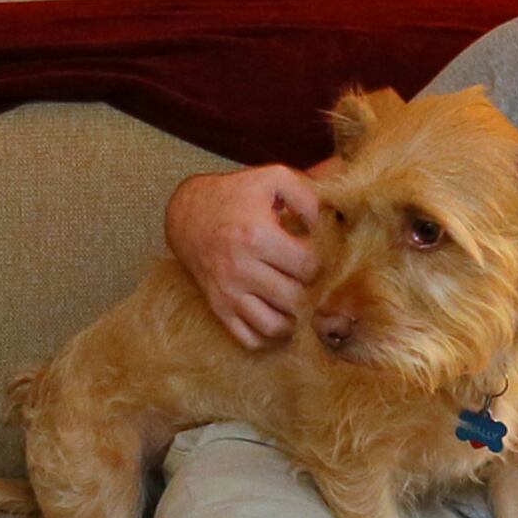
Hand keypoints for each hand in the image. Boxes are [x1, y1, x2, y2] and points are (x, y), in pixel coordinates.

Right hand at [164, 163, 326, 347]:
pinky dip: (268, 336)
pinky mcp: (219, 308)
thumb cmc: (234, 195)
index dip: (322, 261)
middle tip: (312, 279)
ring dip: (294, 318)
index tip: (317, 253)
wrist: (188, 215)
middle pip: (295, 298)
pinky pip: (249, 338)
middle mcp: (241, 269)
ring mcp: (228, 292)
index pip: (308, 266)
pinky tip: (278, 316)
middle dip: (310, 290)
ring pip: (274, 325)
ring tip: (299, 301)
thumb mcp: (272, 179)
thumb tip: (330, 223)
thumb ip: (308, 196)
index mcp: (256, 236)